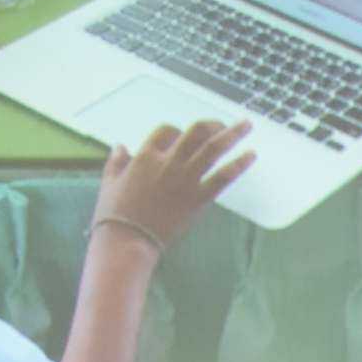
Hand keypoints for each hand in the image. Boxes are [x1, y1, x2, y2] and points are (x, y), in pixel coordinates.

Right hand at [95, 121, 255, 251]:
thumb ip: (117, 160)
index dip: (179, 131)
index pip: (168, 131)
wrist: (129, 238)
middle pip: (196, 133)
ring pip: (213, 149)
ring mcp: (186, 179)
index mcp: (146, 156)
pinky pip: (223, 176)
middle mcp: (168, 162)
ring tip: (247, 125)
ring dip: (232, 134)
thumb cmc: (116, 212)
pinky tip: (252, 155)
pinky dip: (239, 164)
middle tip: (223, 124)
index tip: (185, 137)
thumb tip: (120, 146)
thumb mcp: (110, 180)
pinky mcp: (199, 198)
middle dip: (212, 124)